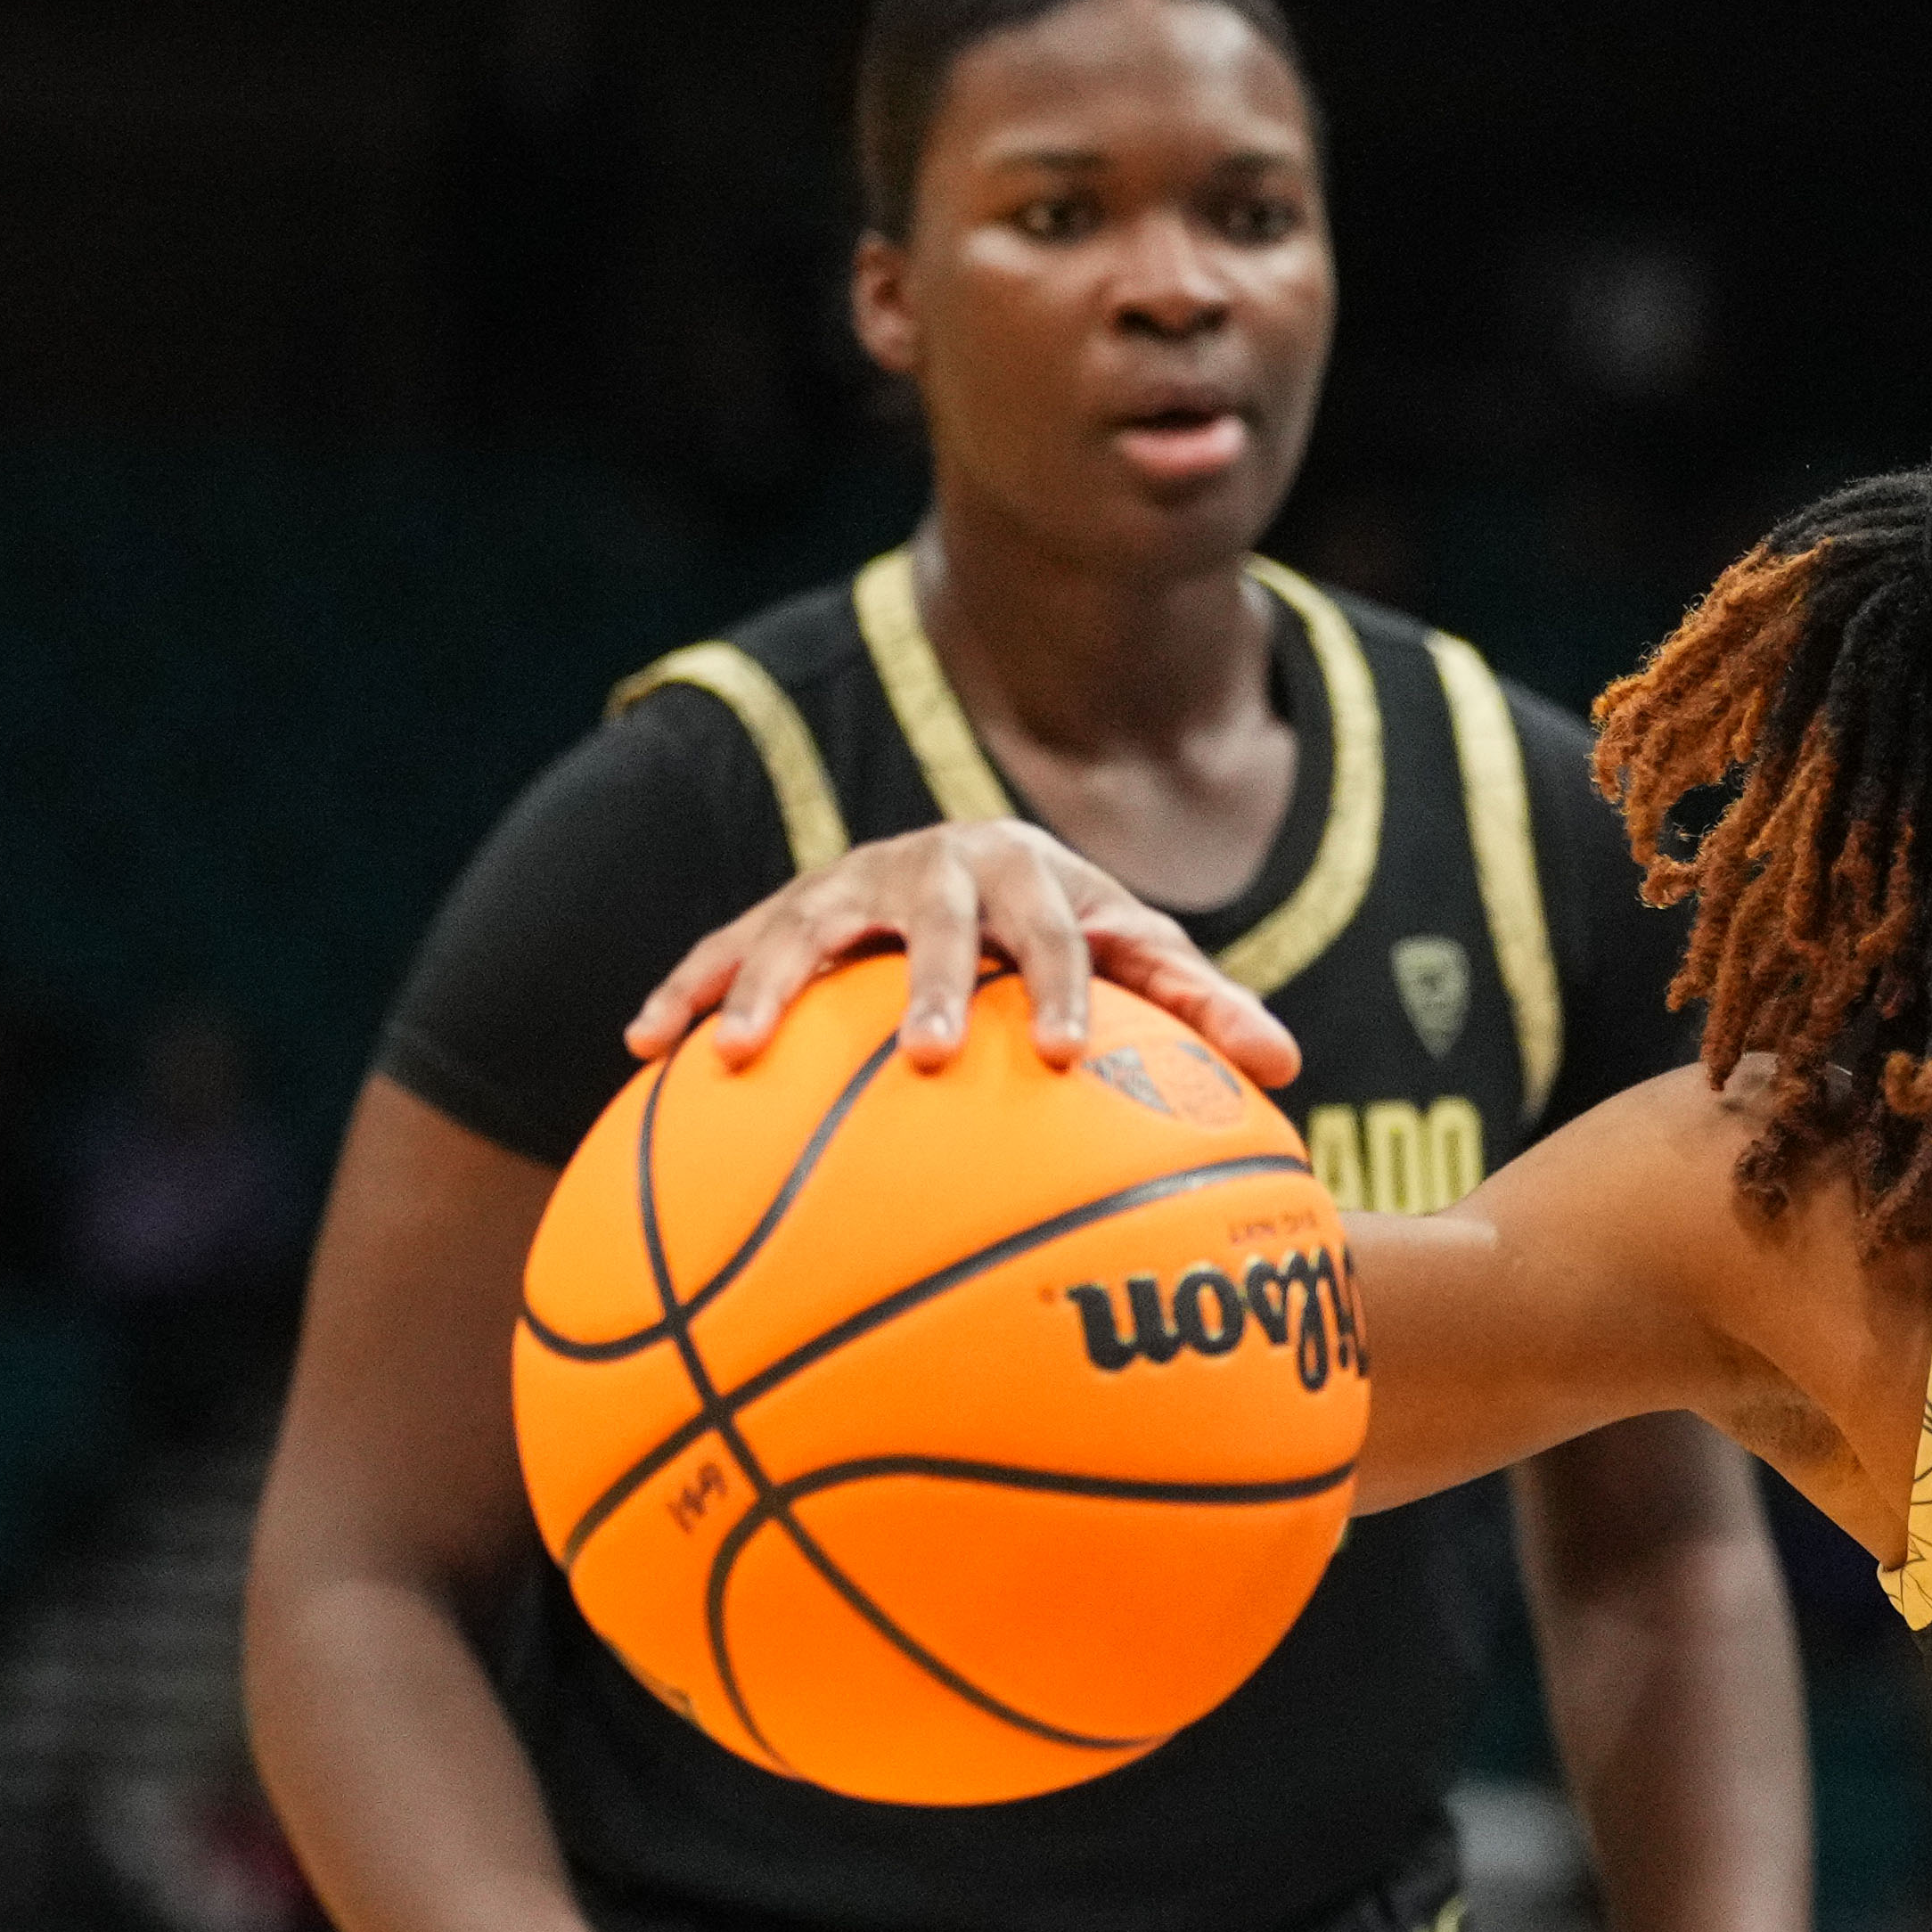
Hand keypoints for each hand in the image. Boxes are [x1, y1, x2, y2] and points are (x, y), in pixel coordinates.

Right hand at [623, 823, 1299, 1089]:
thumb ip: (1203, 1009)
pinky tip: (642, 1047)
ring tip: (737, 1055)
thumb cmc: (1069, 938)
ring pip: (800, 929)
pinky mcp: (781, 915)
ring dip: (767, 986)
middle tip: (927, 1058)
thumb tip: (1289, 1065)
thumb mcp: (1138, 963)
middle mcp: (930, 866)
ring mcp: (847, 887)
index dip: (1058, 987)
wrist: (983, 872)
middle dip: (925, 984)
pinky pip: (720, 952)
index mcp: (1024, 873)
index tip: (1063, 1055)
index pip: (1054, 931)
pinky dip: (684, 991)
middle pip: (927, 919)